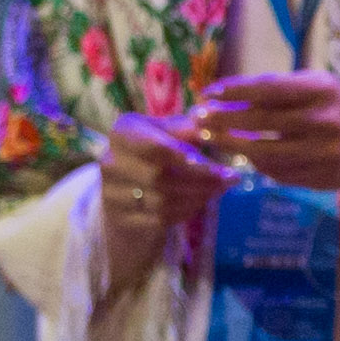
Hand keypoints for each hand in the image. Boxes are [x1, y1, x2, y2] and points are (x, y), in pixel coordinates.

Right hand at [97, 112, 219, 283]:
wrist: (128, 188)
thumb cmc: (156, 152)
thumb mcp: (169, 133)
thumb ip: (189, 127)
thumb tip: (212, 120)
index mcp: (122, 132)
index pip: (156, 148)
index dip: (190, 161)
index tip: (221, 168)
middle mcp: (110, 161)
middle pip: (160, 177)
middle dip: (200, 181)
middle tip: (229, 181)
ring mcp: (111, 193)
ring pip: (161, 201)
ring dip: (197, 197)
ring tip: (218, 190)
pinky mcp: (120, 218)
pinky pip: (159, 220)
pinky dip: (184, 212)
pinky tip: (199, 203)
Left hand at [193, 70, 339, 195]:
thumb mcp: (322, 87)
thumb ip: (284, 90)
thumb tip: (234, 95)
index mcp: (321, 91)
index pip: (268, 90)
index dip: (234, 92)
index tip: (209, 93)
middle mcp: (322, 121)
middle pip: (260, 123)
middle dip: (224, 121)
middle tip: (199, 120)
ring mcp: (321, 153)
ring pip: (265, 153)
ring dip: (233, 147)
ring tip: (213, 140)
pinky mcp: (319, 178)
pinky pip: (278, 173)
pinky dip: (258, 165)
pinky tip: (245, 157)